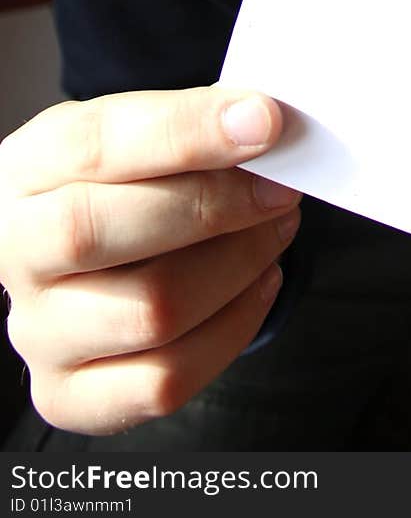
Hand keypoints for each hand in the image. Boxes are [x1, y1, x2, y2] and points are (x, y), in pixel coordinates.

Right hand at [0, 86, 300, 434]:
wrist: (80, 248)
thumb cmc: (118, 183)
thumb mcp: (135, 130)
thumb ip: (187, 124)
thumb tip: (263, 124)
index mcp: (27, 168)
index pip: (95, 144)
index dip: (186, 131)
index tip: (264, 122)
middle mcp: (15, 252)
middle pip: (98, 233)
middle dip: (213, 205)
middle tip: (278, 188)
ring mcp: (37, 331)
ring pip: (148, 312)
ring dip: (236, 266)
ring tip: (274, 230)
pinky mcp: (68, 395)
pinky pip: (163, 380)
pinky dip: (232, 329)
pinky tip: (258, 283)